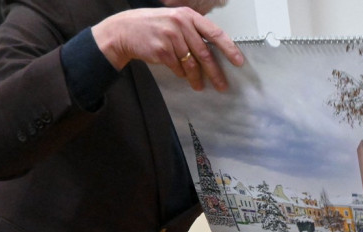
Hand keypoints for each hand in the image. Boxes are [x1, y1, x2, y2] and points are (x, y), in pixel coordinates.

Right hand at [91, 7, 243, 91]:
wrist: (124, 30)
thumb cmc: (153, 26)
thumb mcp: (174, 21)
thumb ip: (193, 32)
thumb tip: (214, 52)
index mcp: (188, 16)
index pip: (215, 33)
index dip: (229, 48)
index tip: (238, 62)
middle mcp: (181, 24)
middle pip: (205, 53)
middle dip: (215, 72)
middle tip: (223, 85)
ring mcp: (171, 37)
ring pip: (192, 63)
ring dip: (197, 78)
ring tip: (200, 86)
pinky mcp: (162, 50)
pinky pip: (178, 68)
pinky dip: (180, 73)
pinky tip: (179, 74)